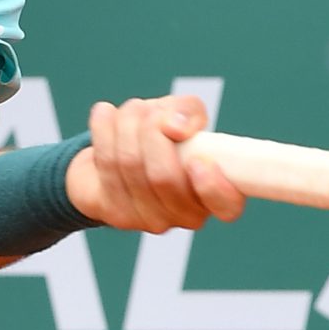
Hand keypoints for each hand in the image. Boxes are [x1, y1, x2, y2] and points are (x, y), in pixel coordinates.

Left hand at [66, 94, 245, 232]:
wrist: (117, 153)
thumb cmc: (162, 135)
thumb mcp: (184, 114)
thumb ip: (189, 112)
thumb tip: (176, 127)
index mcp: (215, 195)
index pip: (226, 205)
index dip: (213, 187)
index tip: (197, 160)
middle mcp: (185, 215)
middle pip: (164, 176)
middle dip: (151, 130)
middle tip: (150, 111)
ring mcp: (149, 220)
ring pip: (130, 165)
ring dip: (127, 124)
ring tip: (131, 109)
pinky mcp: (115, 213)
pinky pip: (104, 165)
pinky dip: (102, 130)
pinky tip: (105, 115)